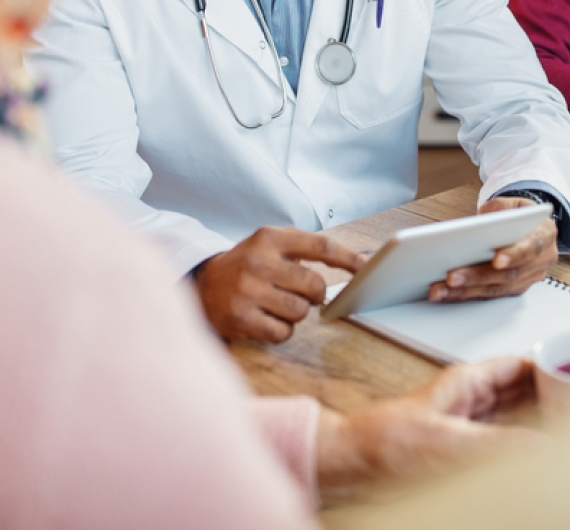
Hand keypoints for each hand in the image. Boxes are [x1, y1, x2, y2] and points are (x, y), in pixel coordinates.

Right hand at [194, 226, 362, 342]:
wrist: (200, 285)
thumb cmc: (247, 266)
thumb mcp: (269, 244)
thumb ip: (305, 248)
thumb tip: (356, 264)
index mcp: (269, 238)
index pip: (320, 246)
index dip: (349, 259)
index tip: (368, 270)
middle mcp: (258, 261)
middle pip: (314, 284)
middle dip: (315, 294)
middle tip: (301, 293)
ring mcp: (247, 290)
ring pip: (300, 311)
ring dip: (296, 313)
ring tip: (277, 305)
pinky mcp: (239, 318)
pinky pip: (282, 332)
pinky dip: (281, 330)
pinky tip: (266, 320)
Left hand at [315, 356, 541, 501]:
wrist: (354, 463)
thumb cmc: (385, 439)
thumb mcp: (449, 440)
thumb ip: (498, 443)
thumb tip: (543, 446)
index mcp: (468, 380)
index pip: (522, 365)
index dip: (554, 367)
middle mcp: (473, 399)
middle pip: (526, 391)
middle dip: (556, 396)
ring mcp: (470, 424)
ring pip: (519, 417)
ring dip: (544, 422)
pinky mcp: (465, 449)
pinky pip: (507, 442)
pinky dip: (527, 446)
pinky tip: (543, 455)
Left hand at [428, 197, 556, 301]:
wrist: (531, 227)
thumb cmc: (520, 215)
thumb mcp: (514, 202)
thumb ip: (501, 208)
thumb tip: (483, 219)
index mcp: (545, 235)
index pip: (532, 247)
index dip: (514, 255)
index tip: (496, 260)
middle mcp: (540, 261)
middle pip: (509, 274)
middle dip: (478, 277)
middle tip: (451, 278)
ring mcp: (528, 278)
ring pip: (497, 289)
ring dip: (466, 291)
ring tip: (441, 290)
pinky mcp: (514, 289)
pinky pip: (490, 295)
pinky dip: (466, 295)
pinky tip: (446, 293)